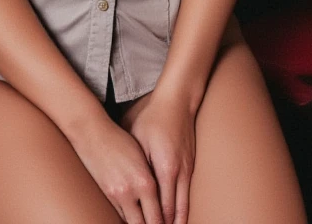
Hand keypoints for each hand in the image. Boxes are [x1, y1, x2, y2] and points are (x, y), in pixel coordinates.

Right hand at [69, 112, 163, 223]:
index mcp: (145, 182)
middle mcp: (131, 192)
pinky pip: (119, 213)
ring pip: (131, 222)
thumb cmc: (121, 141)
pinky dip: (128, 216)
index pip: (158, 217)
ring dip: (140, 223)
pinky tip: (133, 215)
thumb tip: (161, 202)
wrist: (93, 135)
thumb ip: (152, 182)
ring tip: (147, 221)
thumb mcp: (143, 159)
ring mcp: (116, 196)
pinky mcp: (106, 195)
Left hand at [121, 91, 195, 223]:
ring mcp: (187, 169)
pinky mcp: (190, 164)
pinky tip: (177, 216)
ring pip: (184, 205)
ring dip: (176, 221)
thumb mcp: (136, 137)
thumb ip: (133, 162)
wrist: (177, 99)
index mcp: (164, 169)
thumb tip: (121, 181)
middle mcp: (179, 173)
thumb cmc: (153, 115)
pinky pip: (187, 194)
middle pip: (174, 212)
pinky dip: (182, 208)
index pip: (161, 208)